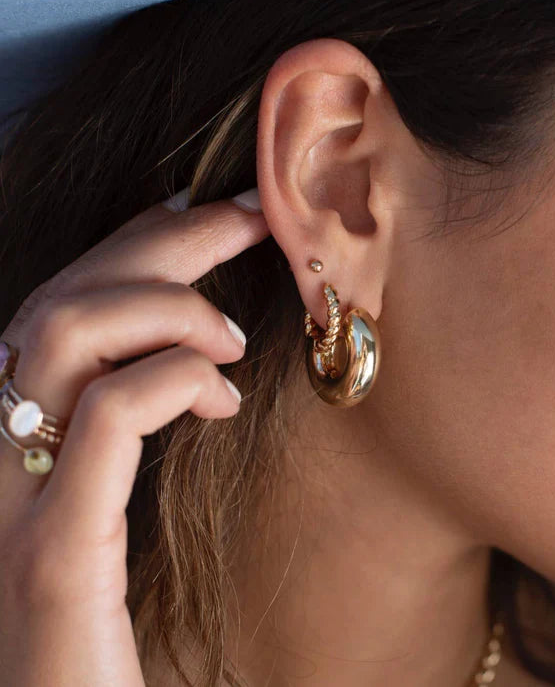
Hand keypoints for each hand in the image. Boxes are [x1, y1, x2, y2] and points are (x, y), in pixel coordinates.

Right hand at [0, 190, 269, 685]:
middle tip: (254, 219)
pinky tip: (220, 397)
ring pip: (66, 335)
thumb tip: (201, 361)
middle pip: (68, 297)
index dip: (135, 241)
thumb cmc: (116, 623)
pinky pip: (104, 421)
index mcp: (20, 437)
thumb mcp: (126, 504)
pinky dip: (170, 382)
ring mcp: (12, 500)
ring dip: (169, 309)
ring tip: (236, 340)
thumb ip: (138, 429)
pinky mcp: (51, 554)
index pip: (65, 301)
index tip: (207, 208)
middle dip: (169, 241)